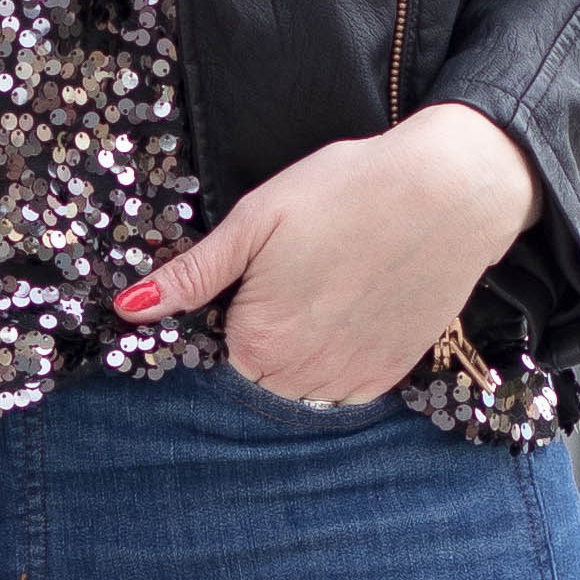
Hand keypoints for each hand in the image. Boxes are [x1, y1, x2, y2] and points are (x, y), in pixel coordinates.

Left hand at [116, 105, 536, 406]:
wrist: (451, 193)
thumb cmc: (346, 192)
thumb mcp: (256, 220)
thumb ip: (192, 275)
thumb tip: (128, 310)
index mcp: (257, 342)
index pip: (215, 350)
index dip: (231, 309)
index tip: (258, 273)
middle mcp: (300, 377)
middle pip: (256, 374)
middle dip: (264, 334)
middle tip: (301, 273)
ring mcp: (349, 382)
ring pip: (299, 385)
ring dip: (301, 352)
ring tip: (329, 288)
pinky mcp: (389, 376)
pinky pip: (343, 387)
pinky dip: (339, 358)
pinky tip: (354, 308)